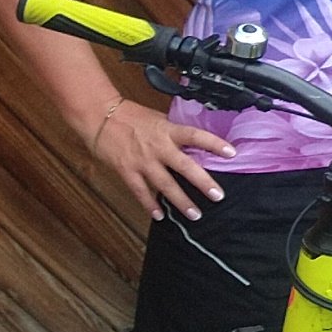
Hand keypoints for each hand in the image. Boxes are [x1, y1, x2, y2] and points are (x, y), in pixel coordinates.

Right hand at [91, 98, 233, 220]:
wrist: (99, 116)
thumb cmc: (129, 116)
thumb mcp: (158, 119)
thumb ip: (175, 132)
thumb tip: (193, 143)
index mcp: (168, 130)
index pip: (196, 136)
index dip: (214, 144)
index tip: (232, 153)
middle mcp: (158, 147)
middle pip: (185, 166)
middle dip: (203, 182)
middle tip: (218, 196)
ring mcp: (143, 161)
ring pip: (165, 184)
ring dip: (181, 200)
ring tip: (195, 214)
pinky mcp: (127, 170)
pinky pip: (140, 191)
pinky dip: (150, 204)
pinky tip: (159, 215)